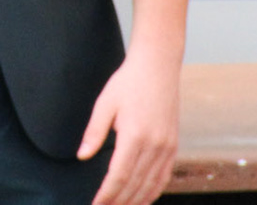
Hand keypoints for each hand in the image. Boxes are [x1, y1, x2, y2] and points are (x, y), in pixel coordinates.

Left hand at [77, 49, 179, 204]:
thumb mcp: (105, 103)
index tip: (96, 204)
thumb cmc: (128, 82)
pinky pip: (164, 176)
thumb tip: (83, 156)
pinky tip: (143, 198)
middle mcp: (154, 145)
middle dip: (120, 201)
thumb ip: (94, 132)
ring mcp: (167, 147)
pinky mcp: (173, 145)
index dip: (107, 194)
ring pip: (152, 184)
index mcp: (134, 135)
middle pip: (135, 184)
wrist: (158, 66)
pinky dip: (154, 191)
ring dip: (137, 201)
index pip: (119, 175)